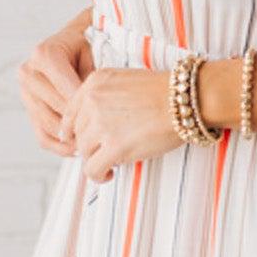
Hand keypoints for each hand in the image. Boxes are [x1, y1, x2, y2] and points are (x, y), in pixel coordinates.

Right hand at [18, 21, 94, 156]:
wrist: (62, 45)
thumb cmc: (79, 49)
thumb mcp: (89, 55)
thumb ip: (89, 79)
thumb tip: (94, 109)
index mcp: (44, 55)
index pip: (67, 89)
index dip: (87, 107)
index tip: (105, 119)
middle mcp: (28, 73)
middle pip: (57, 109)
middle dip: (79, 123)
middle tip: (101, 135)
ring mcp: (25, 93)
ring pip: (49, 125)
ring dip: (70, 138)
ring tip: (91, 144)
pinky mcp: (27, 109)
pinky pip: (41, 135)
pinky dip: (58, 146)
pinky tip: (75, 149)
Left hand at [59, 66, 180, 184]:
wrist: (186, 100)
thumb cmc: (165, 92)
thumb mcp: (125, 80)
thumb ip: (104, 96)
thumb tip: (93, 122)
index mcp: (94, 83)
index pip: (70, 112)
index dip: (73, 131)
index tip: (81, 141)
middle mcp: (92, 101)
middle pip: (77, 133)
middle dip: (89, 145)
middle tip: (104, 152)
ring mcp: (102, 124)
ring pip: (83, 152)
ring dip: (94, 160)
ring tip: (109, 164)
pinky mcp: (114, 147)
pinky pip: (92, 169)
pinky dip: (98, 176)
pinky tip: (108, 175)